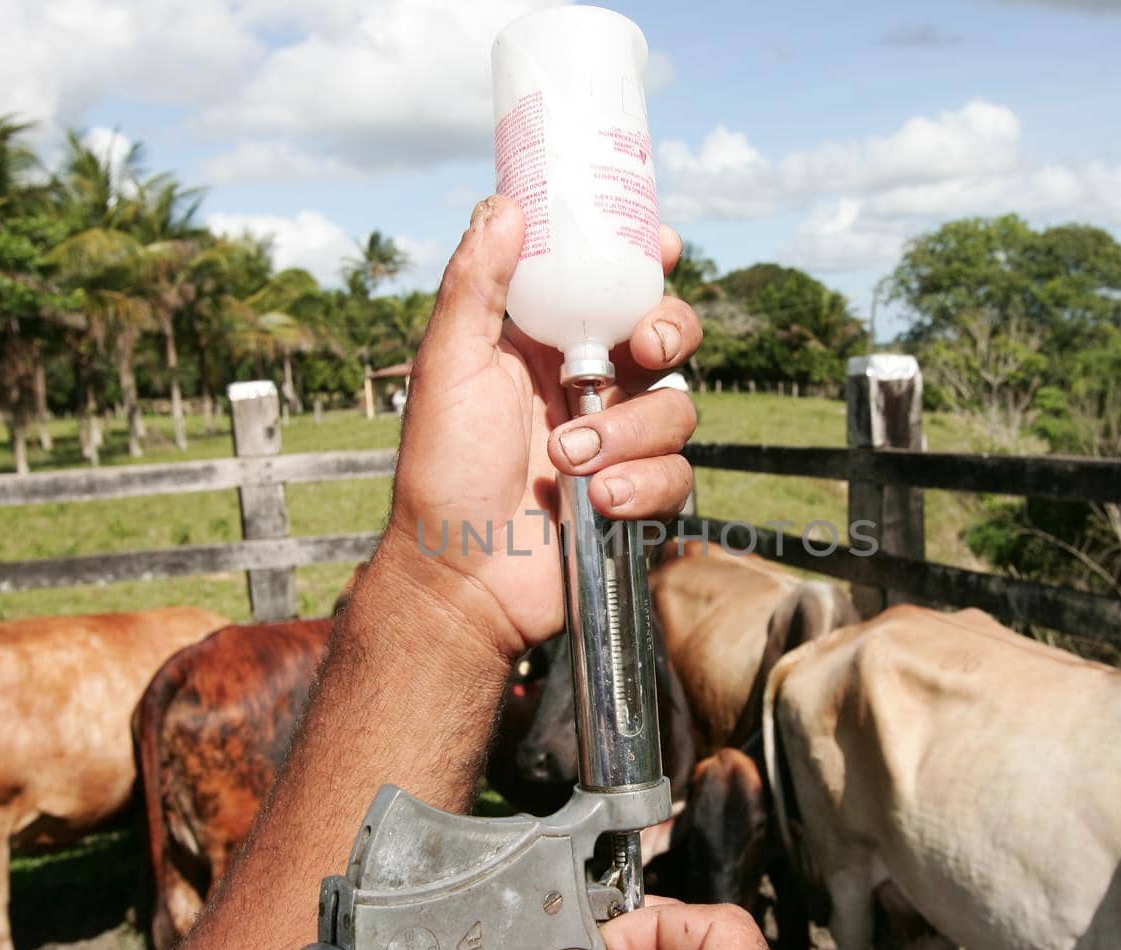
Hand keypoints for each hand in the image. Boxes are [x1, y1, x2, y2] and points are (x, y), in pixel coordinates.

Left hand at [379, 195, 700, 654]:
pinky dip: (642, 485)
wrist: (461, 575)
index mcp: (545, 345)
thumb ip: (476, 285)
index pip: (610, 287)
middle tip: (643, 348)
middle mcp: (590, 386)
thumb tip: (504, 204)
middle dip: (668, 332)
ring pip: (678, 407)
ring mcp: (619, 443)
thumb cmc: (441, 470)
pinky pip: (679, 476)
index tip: (664, 247)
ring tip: (571, 460)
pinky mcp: (639, 497)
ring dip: (629, 431)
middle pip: (668, 337)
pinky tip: (598, 501)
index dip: (645, 262)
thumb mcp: (449, 365)